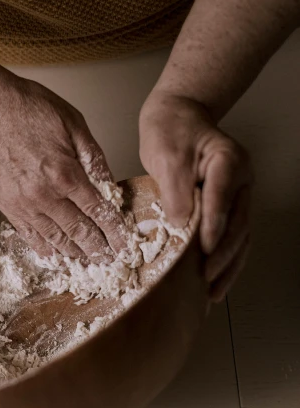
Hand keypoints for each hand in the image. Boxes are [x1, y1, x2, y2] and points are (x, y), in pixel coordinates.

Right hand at [0, 75, 132, 262]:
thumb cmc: (27, 108)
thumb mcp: (73, 123)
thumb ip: (94, 157)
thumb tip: (110, 185)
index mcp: (64, 173)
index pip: (97, 211)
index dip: (114, 231)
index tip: (124, 243)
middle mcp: (43, 195)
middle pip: (78, 231)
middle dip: (98, 248)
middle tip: (111, 260)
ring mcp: (22, 204)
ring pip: (54, 238)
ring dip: (74, 253)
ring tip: (89, 262)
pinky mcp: (6, 206)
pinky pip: (29, 235)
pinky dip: (45, 248)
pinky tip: (56, 255)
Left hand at [139, 93, 251, 301]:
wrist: (177, 115)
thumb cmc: (171, 131)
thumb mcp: (167, 155)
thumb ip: (175, 189)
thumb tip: (181, 225)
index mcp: (228, 163)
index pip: (223, 199)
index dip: (215, 227)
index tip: (204, 251)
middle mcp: (240, 180)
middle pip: (239, 224)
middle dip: (224, 256)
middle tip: (207, 280)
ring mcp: (238, 193)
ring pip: (240, 235)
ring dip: (229, 266)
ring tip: (214, 292)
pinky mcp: (227, 204)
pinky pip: (232, 235)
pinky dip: (225, 259)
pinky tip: (216, 280)